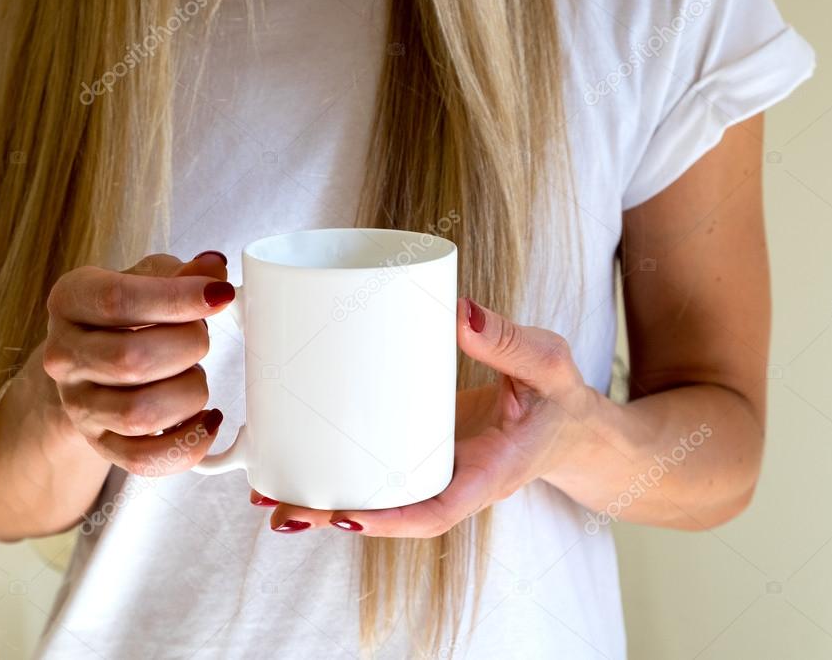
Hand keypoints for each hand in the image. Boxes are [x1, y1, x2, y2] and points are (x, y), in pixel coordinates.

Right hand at [42, 252, 233, 475]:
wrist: (93, 363)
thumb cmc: (127, 314)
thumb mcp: (146, 279)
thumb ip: (180, 273)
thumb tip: (214, 268)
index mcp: (70, 301)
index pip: (118, 300)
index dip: (177, 299)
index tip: (221, 295)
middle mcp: (64, 356)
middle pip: (130, 360)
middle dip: (187, 347)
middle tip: (202, 339)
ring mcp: (79, 405)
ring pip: (139, 414)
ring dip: (189, 393)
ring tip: (195, 375)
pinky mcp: (101, 445)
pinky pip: (144, 459)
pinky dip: (188, 443)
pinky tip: (206, 420)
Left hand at [253, 298, 599, 535]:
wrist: (568, 427)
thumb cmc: (560, 400)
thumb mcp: (549, 364)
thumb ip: (509, 341)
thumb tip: (458, 310)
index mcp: (489, 475)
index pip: (437, 513)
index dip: (389, 521)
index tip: (346, 519)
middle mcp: (453, 483)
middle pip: (387, 516)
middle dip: (332, 517)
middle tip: (279, 510)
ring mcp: (431, 472)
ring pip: (374, 499)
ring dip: (321, 503)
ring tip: (264, 497)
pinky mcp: (418, 453)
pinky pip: (377, 472)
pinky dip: (335, 473)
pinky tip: (291, 464)